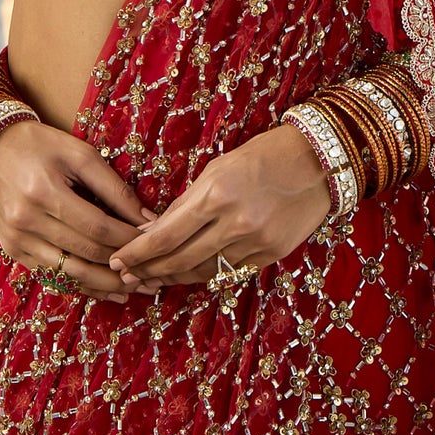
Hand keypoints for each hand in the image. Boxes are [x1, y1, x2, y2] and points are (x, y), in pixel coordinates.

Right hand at [0, 118, 155, 303]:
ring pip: (70, 274)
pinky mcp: (14, 251)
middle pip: (86, 253)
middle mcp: (27, 221)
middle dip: (123, 266)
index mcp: (44, 191)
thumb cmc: (38, 145)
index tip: (153, 241)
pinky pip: (53, 276)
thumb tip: (146, 219)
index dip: (128, 238)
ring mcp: (17, 240)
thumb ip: (113, 186)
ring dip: (105, 285)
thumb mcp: (78, 153)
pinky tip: (104, 290)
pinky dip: (81, 286)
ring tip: (133, 288)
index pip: (97, 226)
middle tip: (152, 273)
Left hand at [108, 123, 330, 292]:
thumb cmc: (262, 156)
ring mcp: (255, 243)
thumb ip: (186, 204)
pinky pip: (229, 272)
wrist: (317, 162)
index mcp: (216, 195)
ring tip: (152, 278)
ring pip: (203, 272)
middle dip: (149, 270)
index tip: (117, 259)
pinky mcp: (270, 255)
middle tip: (126, 275)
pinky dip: (206, 274)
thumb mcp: (217, 169)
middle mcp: (234, 223)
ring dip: (174, 277)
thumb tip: (153, 231)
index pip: (165, 236)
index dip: (137, 253)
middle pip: (180, 260)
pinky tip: (189, 274)